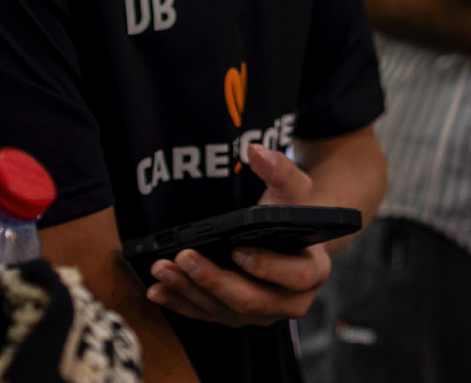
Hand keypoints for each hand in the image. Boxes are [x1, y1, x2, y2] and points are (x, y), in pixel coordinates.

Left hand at [143, 146, 330, 326]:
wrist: (282, 238)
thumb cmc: (287, 212)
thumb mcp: (291, 190)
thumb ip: (280, 170)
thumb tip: (257, 153)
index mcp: (311, 273)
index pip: (294, 276)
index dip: (266, 266)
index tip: (236, 249)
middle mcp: (289, 302)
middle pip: (252, 300)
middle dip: (214, 280)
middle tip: (185, 257)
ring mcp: (261, 314)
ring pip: (224, 310)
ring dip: (190, 290)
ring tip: (162, 268)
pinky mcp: (235, 317)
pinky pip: (206, 315)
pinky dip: (181, 304)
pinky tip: (158, 290)